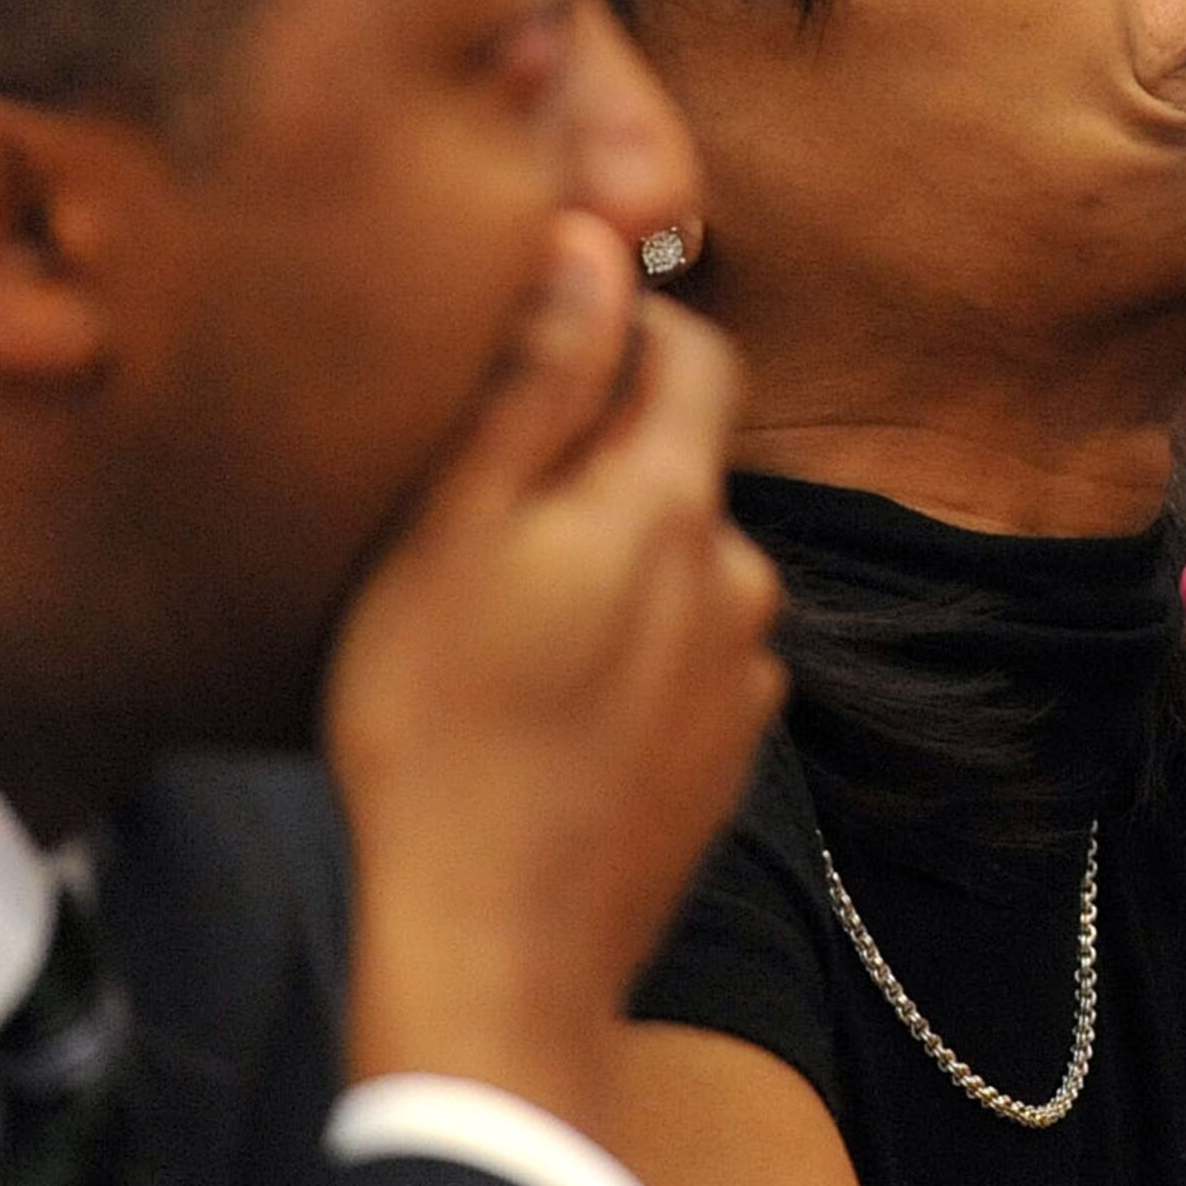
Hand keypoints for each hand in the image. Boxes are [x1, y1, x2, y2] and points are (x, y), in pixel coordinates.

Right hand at [325, 214, 784, 1133]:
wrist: (500, 943)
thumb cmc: (439, 730)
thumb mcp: (455, 532)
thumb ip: (536, 382)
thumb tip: (590, 242)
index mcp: (673, 504)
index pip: (695, 351)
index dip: (625, 325)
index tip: (540, 346)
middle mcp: (743, 574)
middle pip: (682, 463)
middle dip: (601, 460)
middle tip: (481, 508)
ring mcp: (747, 670)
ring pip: (681, 566)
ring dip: (613, 564)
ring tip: (499, 623)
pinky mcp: (732, 750)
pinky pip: (683, 658)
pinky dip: (627, 654)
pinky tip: (545, 705)